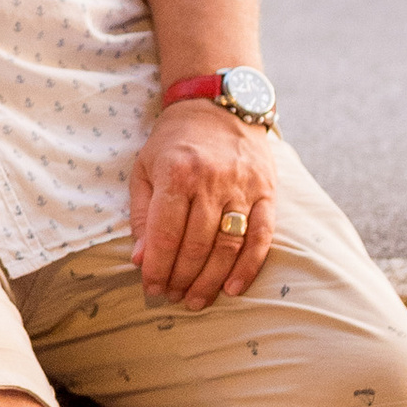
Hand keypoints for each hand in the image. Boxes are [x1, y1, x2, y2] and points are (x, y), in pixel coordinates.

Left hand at [128, 99, 277, 309]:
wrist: (217, 106)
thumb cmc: (174, 141)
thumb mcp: (145, 167)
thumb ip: (141, 213)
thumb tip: (139, 259)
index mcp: (176, 173)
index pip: (165, 232)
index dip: (157, 266)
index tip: (150, 287)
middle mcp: (210, 181)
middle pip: (196, 244)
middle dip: (181, 278)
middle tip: (172, 298)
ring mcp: (242, 188)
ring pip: (228, 246)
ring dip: (211, 279)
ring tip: (196, 300)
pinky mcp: (267, 193)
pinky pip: (262, 237)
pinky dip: (248, 267)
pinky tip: (232, 288)